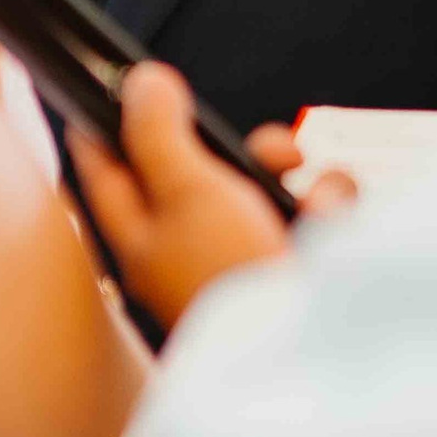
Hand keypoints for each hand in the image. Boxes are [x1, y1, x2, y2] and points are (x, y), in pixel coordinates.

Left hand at [66, 63, 303, 336]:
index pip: (103, 170)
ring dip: (294, 179)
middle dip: (237, 147)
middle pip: (198, 168)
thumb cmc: (232, 277)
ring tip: (315, 202)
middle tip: (268, 148)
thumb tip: (141, 81)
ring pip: (263, 185)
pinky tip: (333, 224)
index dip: (102, 120)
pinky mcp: (293, 270)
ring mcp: (242, 261)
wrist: (307, 359)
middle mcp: (187, 249)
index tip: (110, 77)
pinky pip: (312, 214)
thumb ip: (158, 135)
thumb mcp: (187, 193)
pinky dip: (329, 209)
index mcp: (140, 237)